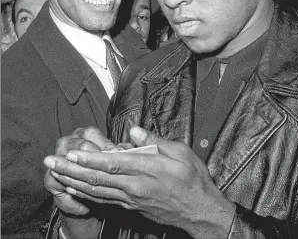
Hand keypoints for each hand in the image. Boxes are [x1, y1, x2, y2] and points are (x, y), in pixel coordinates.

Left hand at [44, 127, 235, 238]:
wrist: (200, 212)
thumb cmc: (193, 180)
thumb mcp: (181, 153)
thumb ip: (154, 141)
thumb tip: (133, 131)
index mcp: (148, 170)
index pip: (112, 163)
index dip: (89, 159)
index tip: (71, 153)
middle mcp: (135, 187)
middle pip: (97, 178)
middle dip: (71, 170)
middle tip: (51, 161)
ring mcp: (131, 199)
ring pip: (95, 191)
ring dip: (72, 181)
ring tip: (55, 173)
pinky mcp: (131, 206)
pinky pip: (103, 201)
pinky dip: (85, 195)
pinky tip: (73, 190)